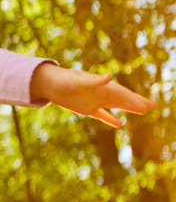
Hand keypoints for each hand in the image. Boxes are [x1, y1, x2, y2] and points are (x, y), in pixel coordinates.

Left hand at [31, 65, 155, 126]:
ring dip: (129, 109)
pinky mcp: (86, 108)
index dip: (134, 101)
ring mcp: (94, 101)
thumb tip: (110, 77)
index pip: (122, 94)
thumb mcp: (77, 80)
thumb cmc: (63, 79)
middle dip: (137, 102)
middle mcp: (100, 93)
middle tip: (153, 106)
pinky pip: (101, 114)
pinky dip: (110, 119)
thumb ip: (94, 81)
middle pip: (123, 99)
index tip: (146, 107)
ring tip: (143, 111)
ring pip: (116, 106)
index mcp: (101, 87)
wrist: (48, 83)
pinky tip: (119, 124)